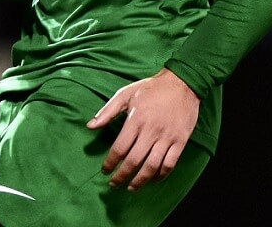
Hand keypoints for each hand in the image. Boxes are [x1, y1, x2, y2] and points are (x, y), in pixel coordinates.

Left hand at [87, 68, 200, 190]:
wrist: (182, 83)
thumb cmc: (151, 88)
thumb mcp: (125, 94)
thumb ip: (107, 111)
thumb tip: (90, 126)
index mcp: (136, 120)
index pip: (120, 148)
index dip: (110, 162)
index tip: (105, 170)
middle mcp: (151, 131)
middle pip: (134, 161)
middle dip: (122, 176)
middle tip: (114, 184)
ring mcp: (167, 137)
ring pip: (152, 167)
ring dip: (140, 181)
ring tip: (131, 187)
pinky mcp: (180, 141)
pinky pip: (170, 164)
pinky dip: (161, 175)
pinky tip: (153, 180)